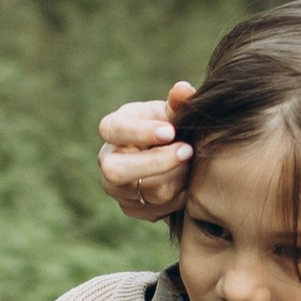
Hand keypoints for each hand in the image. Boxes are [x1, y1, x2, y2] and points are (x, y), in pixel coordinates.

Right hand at [98, 84, 194, 219]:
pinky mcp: (133, 208)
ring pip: (146, 193)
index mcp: (113, 129)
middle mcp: (107, 161)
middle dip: (157, 163)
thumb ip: (179, 101)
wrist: (176, 157)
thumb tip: (183, 89)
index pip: (113, 130)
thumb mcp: (174, 112)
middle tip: (187, 151)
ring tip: (192, 164)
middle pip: (117, 171)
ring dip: (177, 178)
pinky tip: (188, 182)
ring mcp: (118, 189)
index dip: (140, 132)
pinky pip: (158, 210)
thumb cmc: (171, 127)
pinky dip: (179, 197)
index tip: (170, 131)